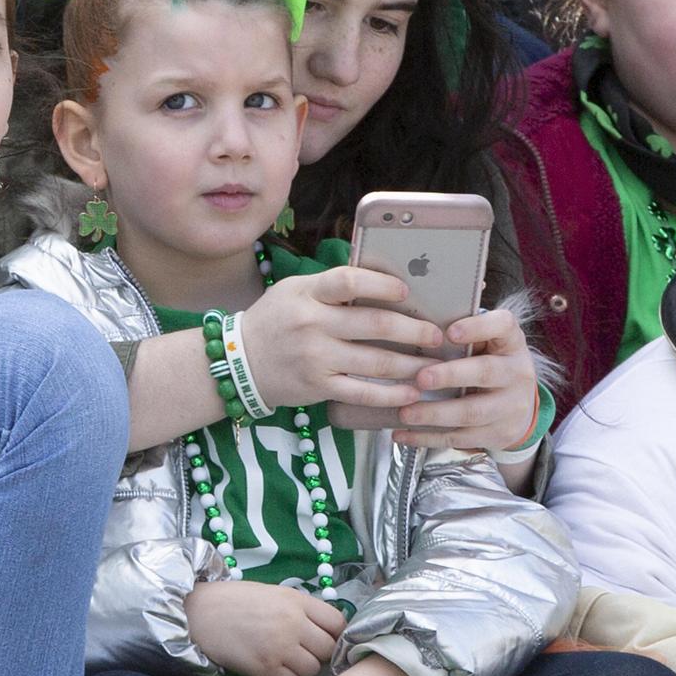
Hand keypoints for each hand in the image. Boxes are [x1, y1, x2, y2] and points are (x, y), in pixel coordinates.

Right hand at [184, 580, 344, 675]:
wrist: (199, 613)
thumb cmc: (236, 601)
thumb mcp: (275, 594)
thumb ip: (302, 610)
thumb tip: (327, 629)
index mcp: (298, 601)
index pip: (338, 623)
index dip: (336, 634)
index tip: (326, 638)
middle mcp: (294, 624)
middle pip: (329, 649)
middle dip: (321, 654)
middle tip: (306, 653)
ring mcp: (280, 647)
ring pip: (313, 669)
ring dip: (305, 669)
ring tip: (288, 661)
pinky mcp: (265, 668)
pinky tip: (276, 669)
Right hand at [239, 267, 452, 419]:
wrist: (238, 363)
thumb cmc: (276, 320)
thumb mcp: (296, 291)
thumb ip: (334, 287)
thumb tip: (384, 281)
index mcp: (308, 293)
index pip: (349, 281)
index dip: (383, 285)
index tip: (408, 292)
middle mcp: (312, 324)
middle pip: (375, 325)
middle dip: (415, 331)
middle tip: (438, 335)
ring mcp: (316, 358)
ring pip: (376, 361)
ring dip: (412, 364)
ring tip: (435, 366)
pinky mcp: (319, 387)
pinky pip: (363, 392)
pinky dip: (392, 394)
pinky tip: (412, 392)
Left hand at [391, 306, 542, 451]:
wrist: (520, 409)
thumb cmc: (491, 363)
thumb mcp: (489, 343)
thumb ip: (466, 328)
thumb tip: (429, 294)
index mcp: (511, 342)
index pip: (503, 326)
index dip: (478, 327)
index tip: (450, 331)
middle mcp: (517, 373)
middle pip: (486, 372)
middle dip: (451, 375)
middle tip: (420, 377)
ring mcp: (510, 407)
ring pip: (471, 412)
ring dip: (434, 413)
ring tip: (404, 411)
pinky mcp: (497, 434)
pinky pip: (460, 438)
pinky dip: (428, 437)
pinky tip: (403, 434)